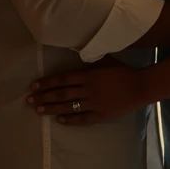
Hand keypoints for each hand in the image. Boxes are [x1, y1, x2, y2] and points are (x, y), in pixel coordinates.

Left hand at [27, 63, 145, 125]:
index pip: (62, 79)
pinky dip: (70, 119)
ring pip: (68, 106)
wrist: (140, 87)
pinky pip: (82, 118)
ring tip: (38, 110)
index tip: (34, 86)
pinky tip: (59, 120)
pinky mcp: (100, 115)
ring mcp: (94, 104)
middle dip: (44, 97)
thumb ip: (89, 57)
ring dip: (52, 109)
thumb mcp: (105, 60)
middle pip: (61, 94)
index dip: (47, 82)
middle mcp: (88, 90)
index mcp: (88, 75)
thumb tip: (73, 48)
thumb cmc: (122, 71)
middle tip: (29, 101)